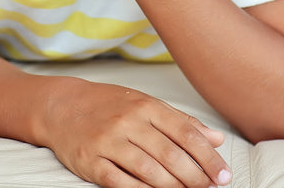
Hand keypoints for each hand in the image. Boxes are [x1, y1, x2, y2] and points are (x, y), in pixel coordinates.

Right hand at [43, 79, 230, 187]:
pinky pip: (120, 182)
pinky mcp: (90, 161)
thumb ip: (180, 121)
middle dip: (195, 178)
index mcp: (145, 105)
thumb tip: (215, 139)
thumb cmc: (107, 105)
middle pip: (170, 155)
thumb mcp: (144, 103)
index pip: (186, 133)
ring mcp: (107, 142)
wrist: (60, 105)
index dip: (208, 157)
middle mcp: (127, 122)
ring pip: (149, 171)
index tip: (223, 175)